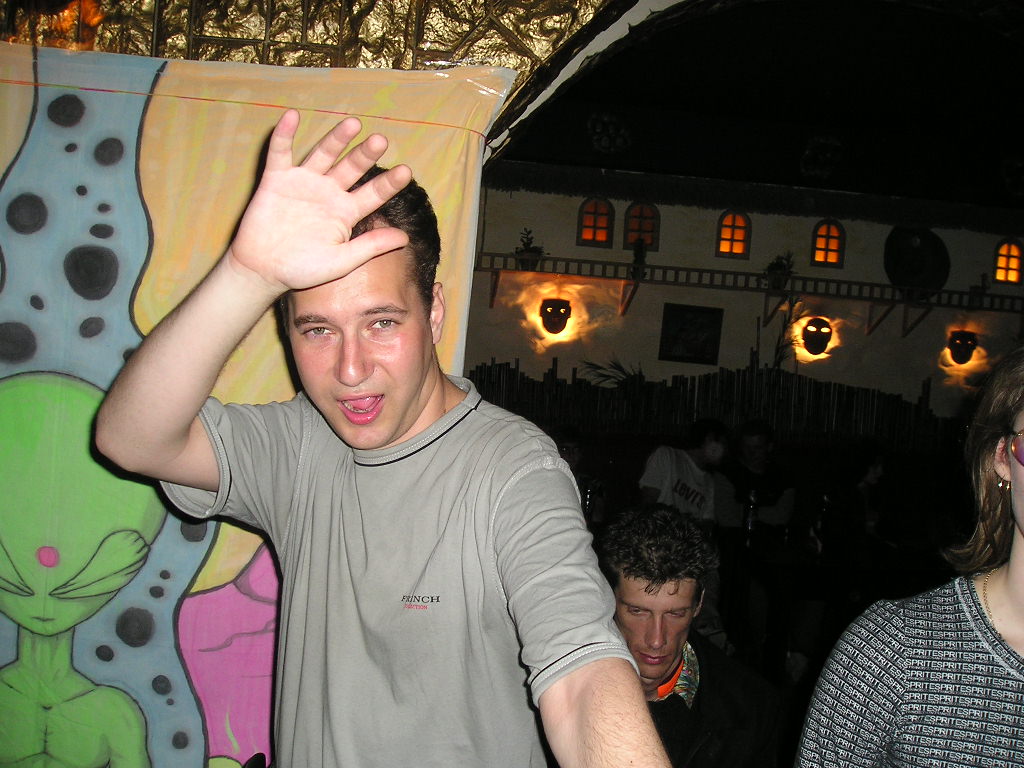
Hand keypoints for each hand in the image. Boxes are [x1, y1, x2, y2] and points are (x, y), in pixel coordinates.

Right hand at [227, 109, 412, 296]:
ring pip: (323, 154)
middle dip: (365, 155)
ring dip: (336, 139)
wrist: (263, 270)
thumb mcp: (341, 260)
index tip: (405, 171)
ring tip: (352, 123)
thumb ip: (370, 246)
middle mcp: (328, 192)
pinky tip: (292, 116)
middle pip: (351, 168)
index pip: (373, 194)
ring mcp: (303, 183)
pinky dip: (285, 135)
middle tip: (380, 141)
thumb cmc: (303, 269)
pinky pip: (280, 153)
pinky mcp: (276, 179)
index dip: (388, 183)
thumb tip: (405, 238)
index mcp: (346, 212)